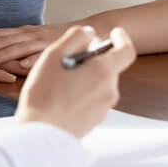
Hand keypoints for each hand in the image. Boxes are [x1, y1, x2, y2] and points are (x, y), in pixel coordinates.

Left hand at [0, 23, 70, 68]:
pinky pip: (43, 55)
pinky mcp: (56, 49)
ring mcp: (42, 41)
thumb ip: (19, 46)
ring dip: (3, 54)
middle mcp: (30, 34)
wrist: (88, 31)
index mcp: (23, 32)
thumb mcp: (34, 40)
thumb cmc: (56, 39)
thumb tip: (0, 54)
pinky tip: (22, 66)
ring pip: (19, 47)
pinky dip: (32, 59)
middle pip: (3, 40)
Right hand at [14, 25, 135, 138]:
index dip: (122, 39)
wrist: (40, 133)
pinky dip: (83, 92)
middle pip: (109, 67)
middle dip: (93, 59)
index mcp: (103, 72)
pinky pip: (93, 99)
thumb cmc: (44, 93)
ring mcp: (104, 108)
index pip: (126, 50)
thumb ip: (75, 38)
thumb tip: (89, 33)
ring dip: (86, 76)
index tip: (115, 33)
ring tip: (60, 80)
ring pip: (100, 83)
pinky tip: (61, 96)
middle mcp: (109, 90)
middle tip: (68, 58)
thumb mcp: (54, 55)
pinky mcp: (95, 121)